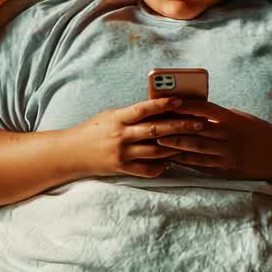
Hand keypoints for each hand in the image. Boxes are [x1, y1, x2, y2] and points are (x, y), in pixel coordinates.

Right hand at [69, 98, 208, 178]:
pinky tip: (172, 161)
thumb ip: (132, 114)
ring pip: (155, 151)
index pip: (144, 109)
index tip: (180, 101)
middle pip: (155, 131)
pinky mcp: (122, 169)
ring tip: (192, 142)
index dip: (163, 104)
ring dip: (176, 146)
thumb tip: (160, 108)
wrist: (72, 153)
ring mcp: (122, 154)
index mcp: (118, 118)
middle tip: (199, 123)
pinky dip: (161, 166)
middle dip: (180, 126)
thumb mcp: (110, 115)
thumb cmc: (94, 130)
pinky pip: (147, 169)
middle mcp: (121, 136)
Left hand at [153, 101, 271, 179]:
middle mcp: (229, 135)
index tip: (168, 102)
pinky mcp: (228, 169)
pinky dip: (187, 161)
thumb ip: (221, 116)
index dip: (184, 105)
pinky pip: (203, 165)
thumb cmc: (259, 132)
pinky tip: (175, 159)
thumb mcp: (242, 118)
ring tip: (159, 142)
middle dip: (173, 126)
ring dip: (176, 145)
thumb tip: (196, 112)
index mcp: (231, 119)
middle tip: (155, 124)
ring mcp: (228, 153)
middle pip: (195, 129)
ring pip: (196, 148)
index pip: (204, 108)